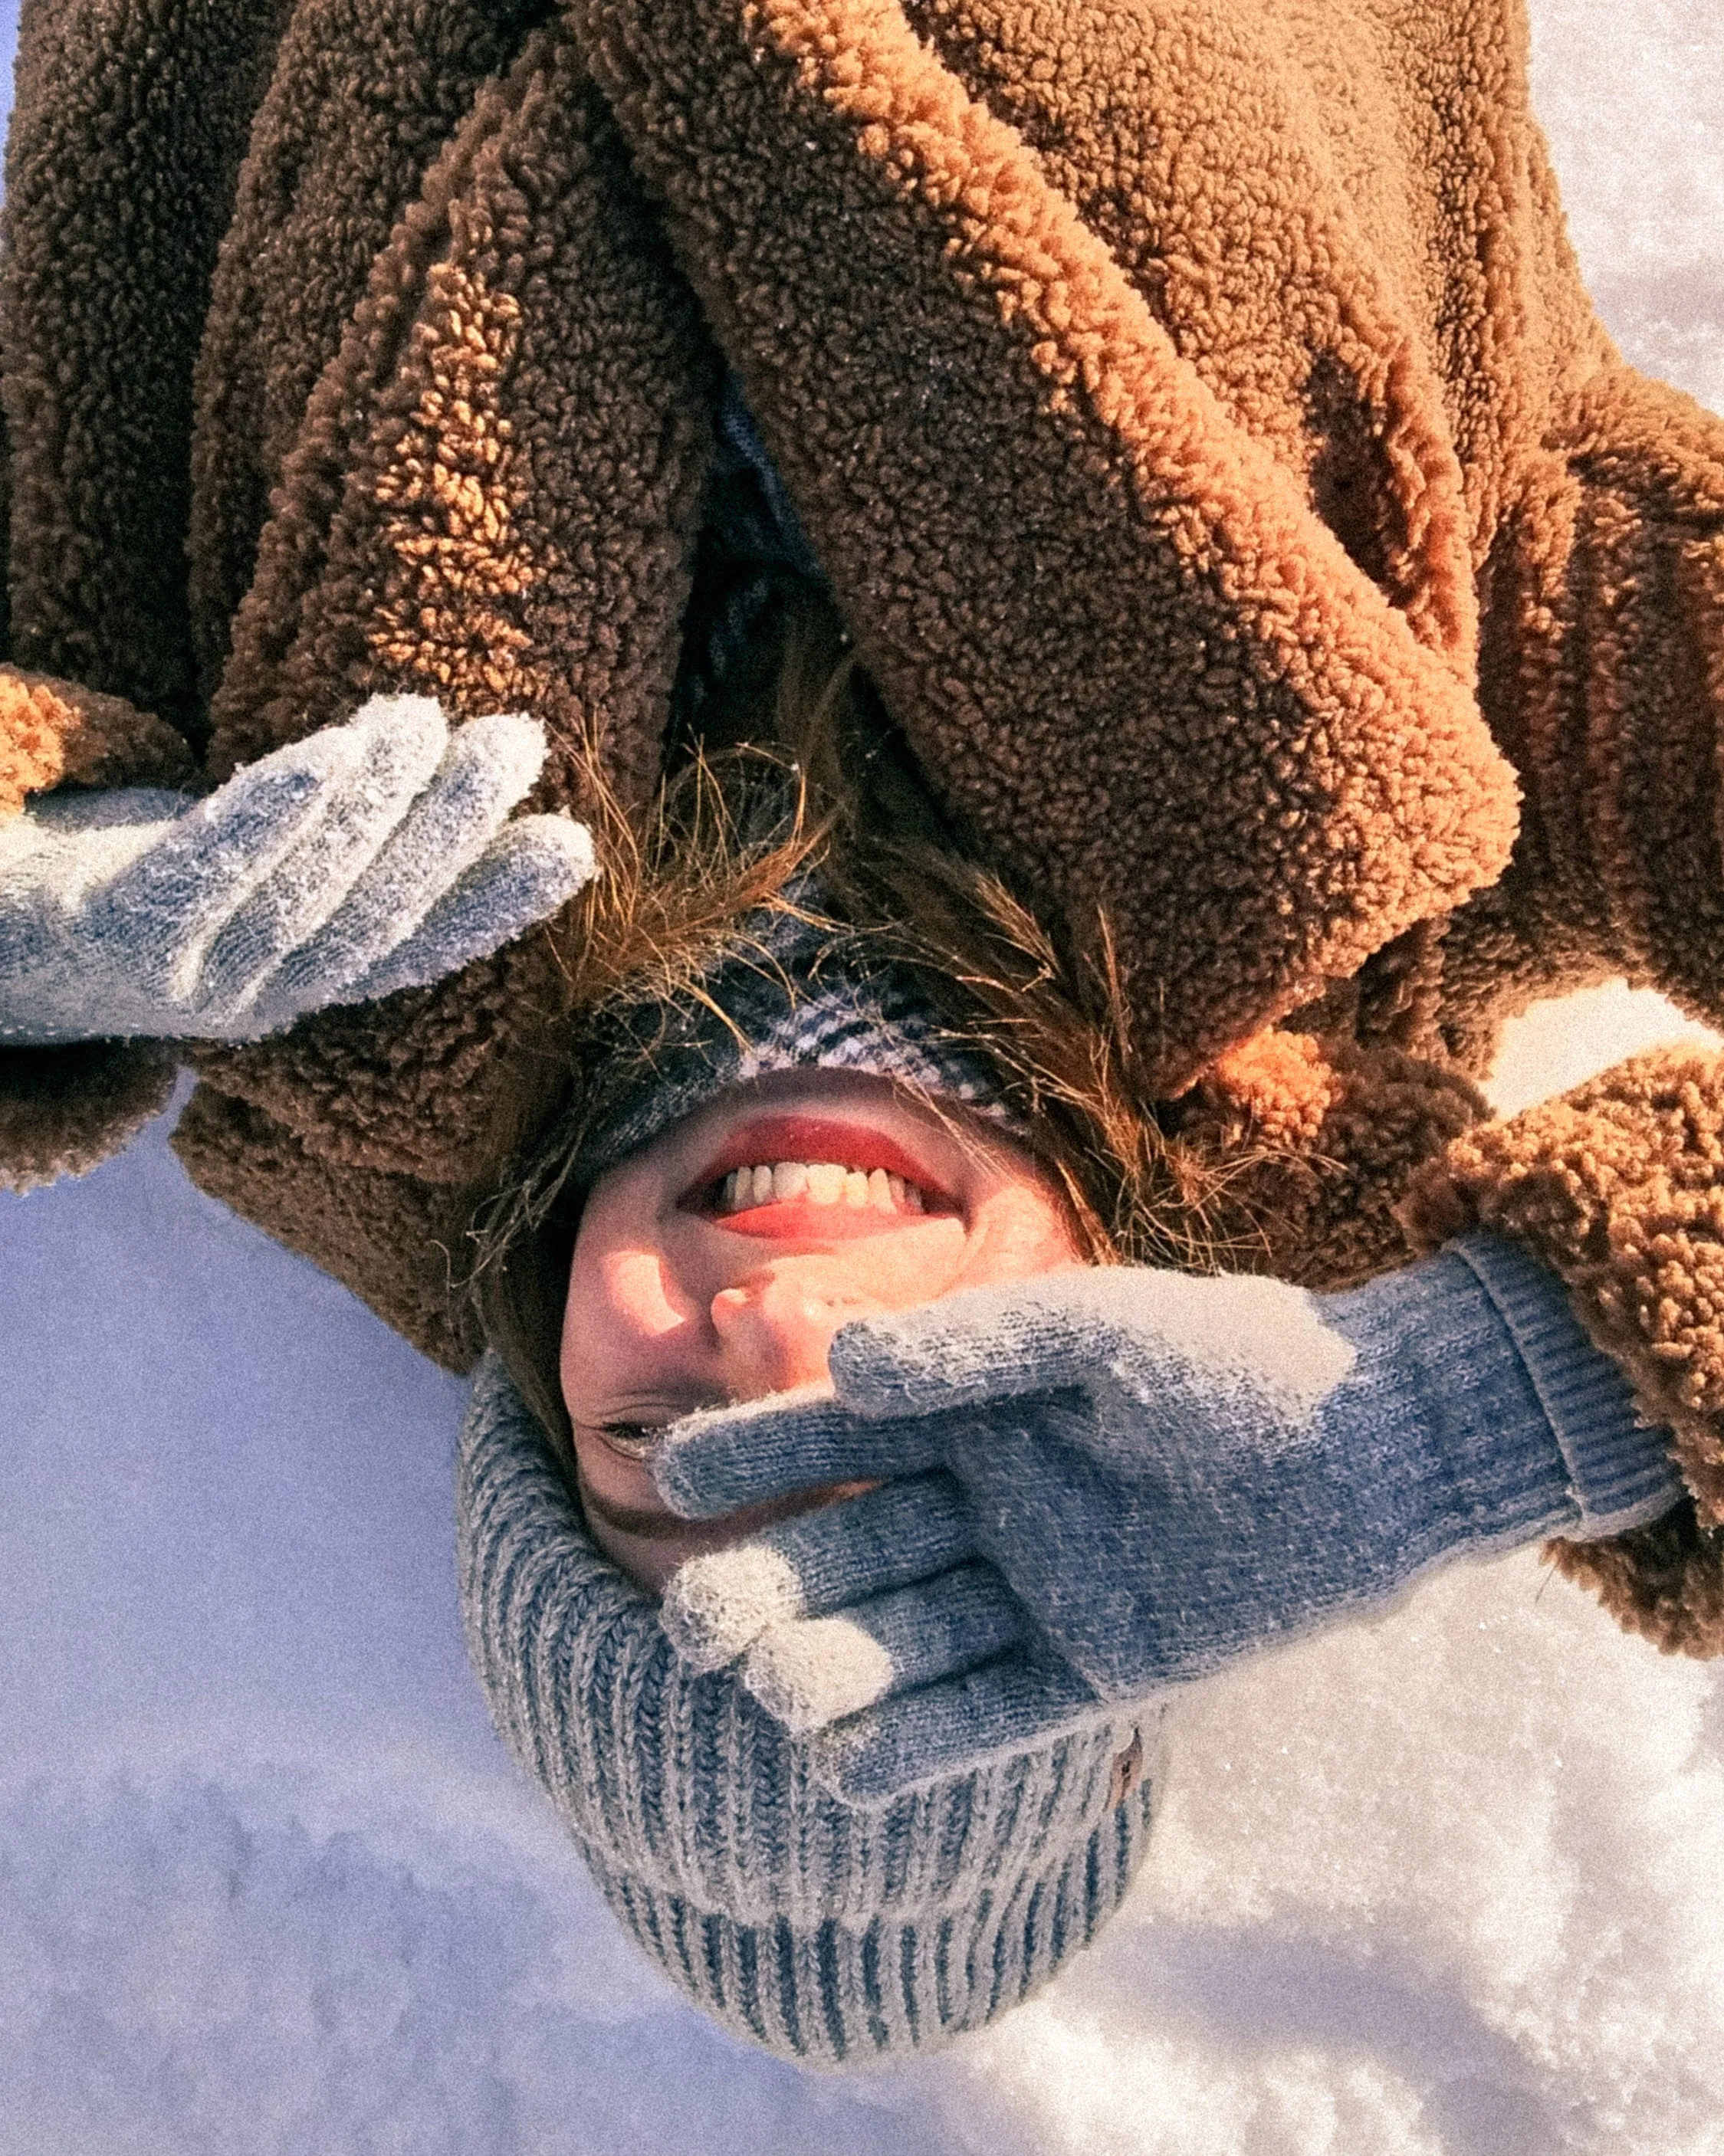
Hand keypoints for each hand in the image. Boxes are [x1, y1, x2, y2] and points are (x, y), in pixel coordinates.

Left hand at [0, 693, 594, 1044]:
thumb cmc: (135, 886)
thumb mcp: (244, 885)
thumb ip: (337, 864)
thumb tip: (467, 803)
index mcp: (295, 992)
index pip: (416, 953)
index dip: (498, 906)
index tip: (572, 845)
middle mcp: (252, 1002)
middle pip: (374, 918)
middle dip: (453, 830)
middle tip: (514, 740)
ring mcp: (182, 979)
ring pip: (306, 897)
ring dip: (378, 807)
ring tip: (422, 717)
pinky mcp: (114, 930)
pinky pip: (204, 873)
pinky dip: (273, 818)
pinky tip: (327, 754)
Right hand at [650, 1255, 1593, 1799]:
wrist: (1383, 1448)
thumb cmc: (1244, 1362)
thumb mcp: (1104, 1329)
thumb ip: (977, 1346)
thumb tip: (842, 1367)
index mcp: (981, 1410)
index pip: (844, 1438)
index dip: (761, 1454)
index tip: (671, 1478)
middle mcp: (994, 1505)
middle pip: (861, 1553)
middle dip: (778, 1585)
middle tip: (694, 1621)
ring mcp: (1041, 1592)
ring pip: (914, 1639)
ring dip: (838, 1668)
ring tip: (761, 1688)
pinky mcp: (1098, 1670)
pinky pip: (991, 1715)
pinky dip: (921, 1743)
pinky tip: (841, 1766)